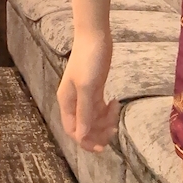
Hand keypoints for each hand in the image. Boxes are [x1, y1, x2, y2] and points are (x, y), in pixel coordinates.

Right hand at [57, 31, 118, 151]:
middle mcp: (73, 102)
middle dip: (99, 132)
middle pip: (84, 128)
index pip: (73, 131)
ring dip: (105, 121)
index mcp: (66, 102)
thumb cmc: (89, 60)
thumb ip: (84, 112)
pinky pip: (99, 109)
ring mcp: (84, 96)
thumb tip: (82, 136)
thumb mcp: (87, 87)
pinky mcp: (94, 89)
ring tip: (116, 109)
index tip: (103, 146)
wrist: (95, 37)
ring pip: (93, 120)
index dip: (86, 141)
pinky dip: (107, 111)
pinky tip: (115, 103)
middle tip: (114, 127)